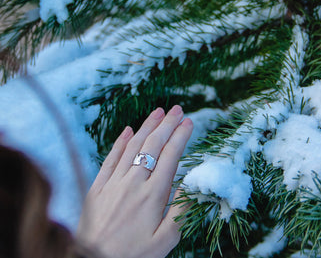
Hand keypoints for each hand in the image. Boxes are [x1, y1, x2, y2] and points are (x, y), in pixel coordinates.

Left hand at [77, 105, 192, 257]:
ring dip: (146, 127)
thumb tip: (190, 184)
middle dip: (167, 125)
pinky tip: (127, 130)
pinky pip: (110, 158)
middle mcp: (133, 183)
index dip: (181, 137)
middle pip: (153, 146)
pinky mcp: (98, 187)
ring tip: (158, 112)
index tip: (189, 122)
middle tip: (177, 110)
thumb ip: (181, 211)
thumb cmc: (132, 256)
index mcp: (153, 195)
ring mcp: (114, 183)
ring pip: (133, 147)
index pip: (170, 157)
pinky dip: (120, 142)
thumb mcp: (165, 242)